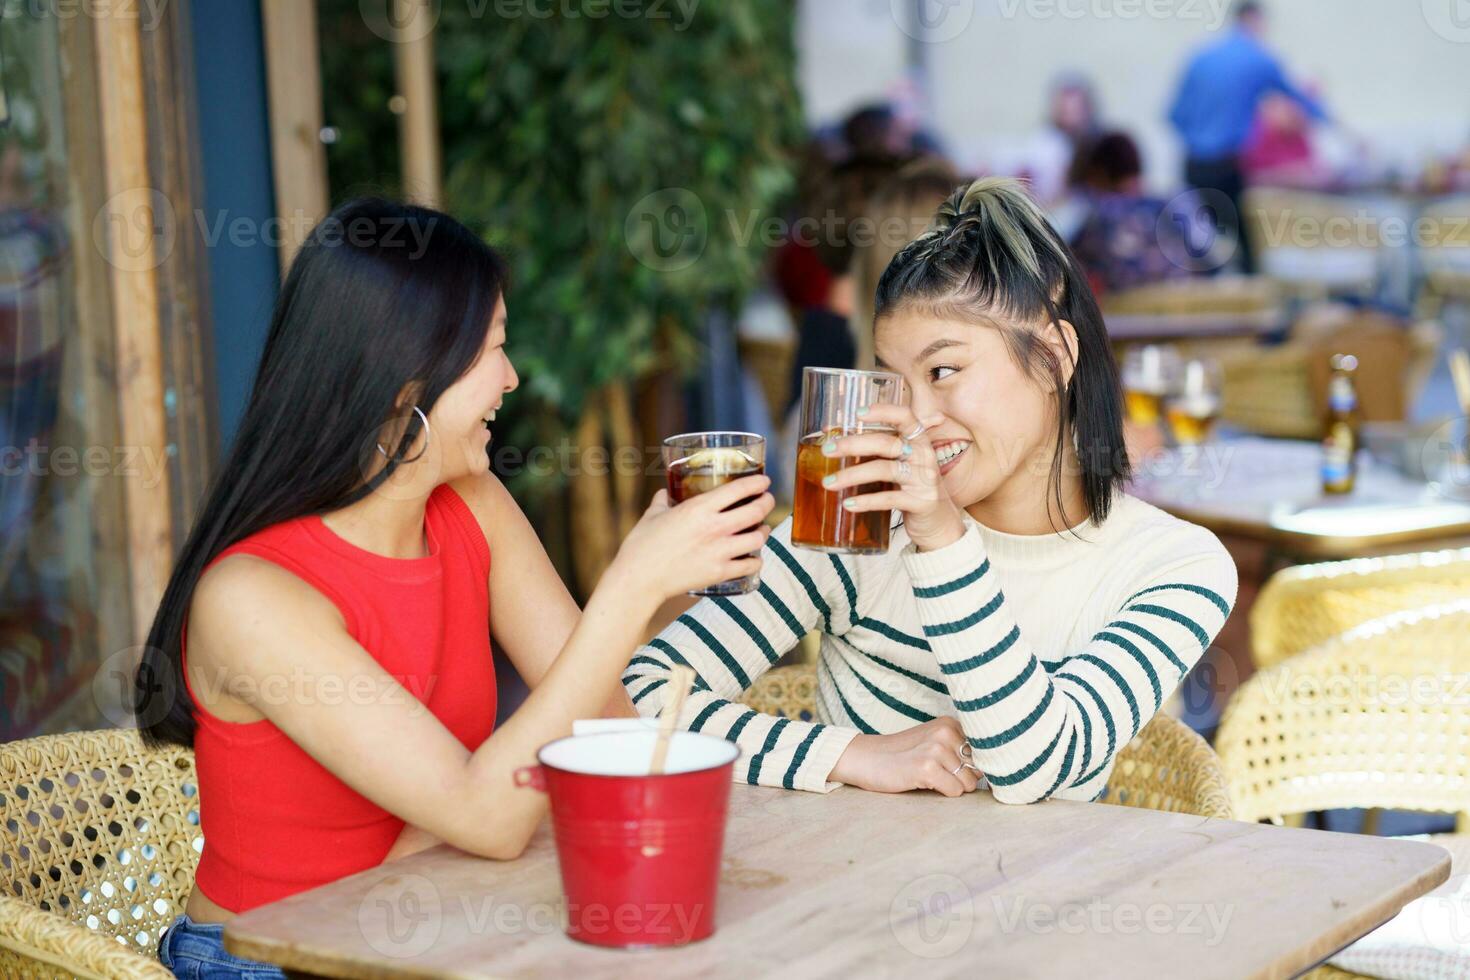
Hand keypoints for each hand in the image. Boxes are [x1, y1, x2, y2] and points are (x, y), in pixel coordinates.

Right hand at [608, 475, 773, 600]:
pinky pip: (750, 565)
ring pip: (758, 538)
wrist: (638, 579)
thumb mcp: (652, 515)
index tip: (764, 481)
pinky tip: (753, 557)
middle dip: (767, 503)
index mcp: (698, 508)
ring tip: (762, 529)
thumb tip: (666, 491)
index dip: (757, 483)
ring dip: (763, 531)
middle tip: (767, 501)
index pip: (739, 489)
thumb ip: (663, 500)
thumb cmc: (642, 545)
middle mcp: (714, 528)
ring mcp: (720, 552)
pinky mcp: (720, 573)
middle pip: (756, 511)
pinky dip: (756, 560)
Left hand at [823, 403, 965, 551]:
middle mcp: (923, 455)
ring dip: (852, 475)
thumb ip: (874, 446)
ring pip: (885, 470)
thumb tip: (830, 432)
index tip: (857, 413)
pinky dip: (866, 501)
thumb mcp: (900, 461)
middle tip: (827, 450)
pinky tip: (847, 503)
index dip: (883, 412)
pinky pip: (890, 499)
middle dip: (853, 445)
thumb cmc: (912, 485)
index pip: (905, 417)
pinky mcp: (921, 502)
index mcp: (918, 440)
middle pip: (886, 443)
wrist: (940, 520)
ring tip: (828, 483)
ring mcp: (924, 479)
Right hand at [829, 717, 981, 796]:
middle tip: (936, 775)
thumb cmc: (901, 756)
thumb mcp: (932, 744)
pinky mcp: (927, 767)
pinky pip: (955, 791)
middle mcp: (946, 732)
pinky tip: (922, 782)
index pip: (985, 751)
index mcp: (950, 724)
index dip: (977, 767)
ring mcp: (936, 749)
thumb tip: (992, 773)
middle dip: (962, 778)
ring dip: (951, 787)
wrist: (865, 758)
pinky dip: (942, 793)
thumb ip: (959, 752)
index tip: (962, 771)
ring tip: (928, 777)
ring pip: (967, 783)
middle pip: (977, 769)